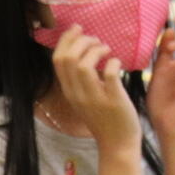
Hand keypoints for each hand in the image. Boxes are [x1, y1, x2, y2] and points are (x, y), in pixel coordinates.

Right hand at [53, 31, 140, 146]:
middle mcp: (77, 94)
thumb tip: (84, 53)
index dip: (66, 40)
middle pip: (67, 59)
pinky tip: (117, 63)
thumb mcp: (84, 99)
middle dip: (81, 41)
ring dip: (95, 50)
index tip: (78, 29)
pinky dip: (113, 62)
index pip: (57, 60)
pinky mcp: (112, 101)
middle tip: (96, 40)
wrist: (117, 145)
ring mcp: (93, 98)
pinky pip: (109, 74)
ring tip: (106, 49)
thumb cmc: (104, 118)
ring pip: (83, 65)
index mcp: (69, 91)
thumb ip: (80, 80)